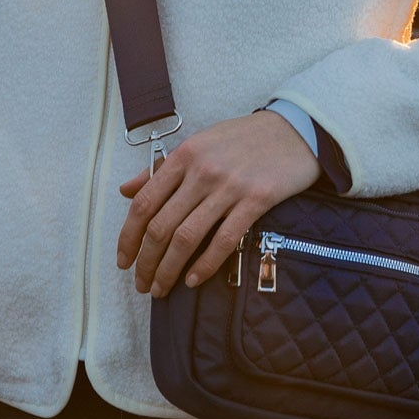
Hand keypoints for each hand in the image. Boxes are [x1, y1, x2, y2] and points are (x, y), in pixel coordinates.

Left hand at [116, 111, 320, 296]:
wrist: (294, 129)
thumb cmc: (243, 138)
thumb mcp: (199, 144)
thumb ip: (162, 169)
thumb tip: (125, 190)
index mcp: (184, 155)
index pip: (144, 202)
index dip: (128, 237)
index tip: (123, 261)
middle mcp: (202, 170)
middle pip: (161, 226)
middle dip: (146, 262)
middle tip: (141, 283)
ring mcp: (229, 186)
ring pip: (187, 238)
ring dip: (168, 270)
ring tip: (161, 288)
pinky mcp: (257, 200)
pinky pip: (224, 240)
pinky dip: (205, 265)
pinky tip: (193, 280)